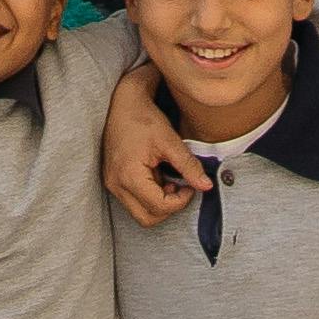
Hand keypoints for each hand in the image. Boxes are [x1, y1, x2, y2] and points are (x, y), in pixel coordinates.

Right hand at [97, 61, 207, 231]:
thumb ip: (188, 166)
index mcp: (129, 176)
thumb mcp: (170, 140)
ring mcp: (112, 183)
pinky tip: (157, 175)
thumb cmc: (143, 117)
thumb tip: (206, 186)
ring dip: (158, 203)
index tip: (190, 186)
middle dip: (168, 207)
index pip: (159, 207)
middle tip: (180, 187)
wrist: (122, 101)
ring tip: (168, 179)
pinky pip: (133, 200)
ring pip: (139, 212)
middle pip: (147, 218)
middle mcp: (116, 184)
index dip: (181, 201)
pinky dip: (149, 195)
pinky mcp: (113, 179)